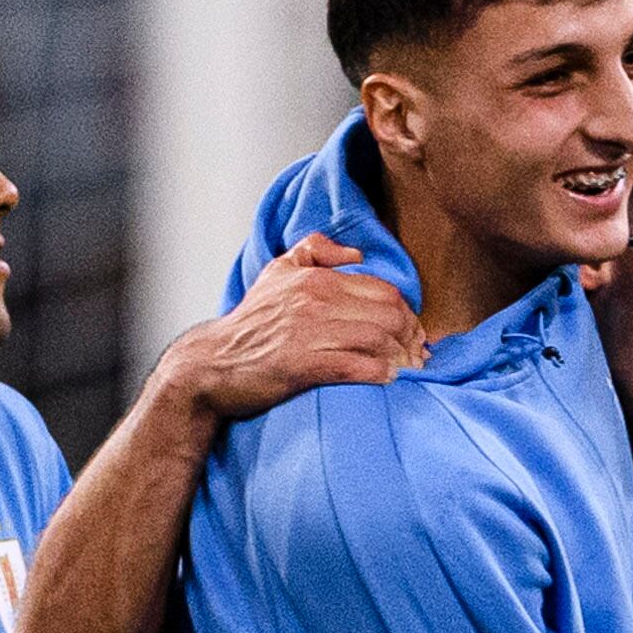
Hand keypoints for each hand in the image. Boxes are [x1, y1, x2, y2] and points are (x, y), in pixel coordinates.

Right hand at [170, 234, 420, 426]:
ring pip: (379, 340)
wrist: (213, 364)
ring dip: (402, 359)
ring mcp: (310, 333)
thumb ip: (315, 251)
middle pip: (390, 314)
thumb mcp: (277, 272)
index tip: (414, 334)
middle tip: (419, 355)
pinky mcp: (304, 365)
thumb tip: (356, 254)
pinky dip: (380, 374)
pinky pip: (358, 367)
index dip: (408, 314)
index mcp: (317, 280)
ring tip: (409, 371)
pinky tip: (389, 380)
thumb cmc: (250, 324)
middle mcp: (316, 301)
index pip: (384, 291)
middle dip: (412, 337)